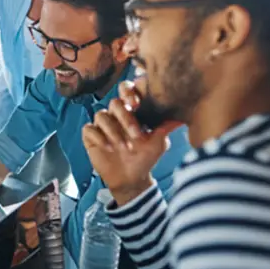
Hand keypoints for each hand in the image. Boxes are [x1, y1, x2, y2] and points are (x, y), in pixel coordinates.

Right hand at [81, 80, 181, 204]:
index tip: (137, 104)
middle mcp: (115, 114)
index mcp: (132, 110)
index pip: (126, 90)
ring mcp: (102, 125)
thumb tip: (179, 117)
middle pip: (114, 103)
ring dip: (113, 131)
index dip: (129, 92)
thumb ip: (165, 128)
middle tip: (136, 135)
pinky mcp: (91, 136)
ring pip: (101, 115)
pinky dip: (99, 137)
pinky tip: (109, 148)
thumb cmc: (146, 157)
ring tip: (124, 147)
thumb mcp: (158, 143)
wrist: (132, 178)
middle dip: (125, 118)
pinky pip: (89, 129)